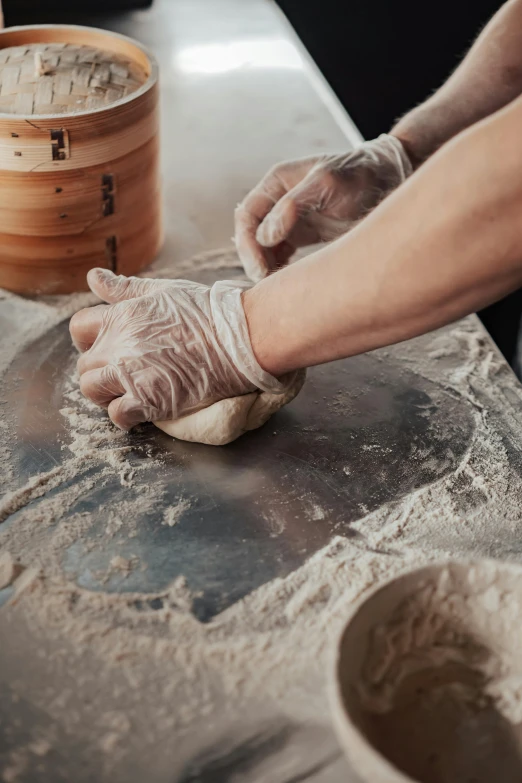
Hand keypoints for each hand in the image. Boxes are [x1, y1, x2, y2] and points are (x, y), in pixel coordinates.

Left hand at [69, 269, 286, 429]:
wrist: (237, 339)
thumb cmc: (207, 312)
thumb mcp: (163, 290)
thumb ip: (125, 288)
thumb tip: (93, 277)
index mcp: (122, 316)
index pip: (79, 327)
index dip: (88, 338)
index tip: (104, 345)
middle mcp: (119, 346)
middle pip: (83, 364)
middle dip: (97, 369)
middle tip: (119, 373)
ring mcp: (131, 375)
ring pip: (91, 390)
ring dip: (104, 394)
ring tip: (124, 393)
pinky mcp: (148, 401)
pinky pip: (117, 416)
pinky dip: (124, 417)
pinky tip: (138, 411)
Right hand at [234, 134, 411, 280]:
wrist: (393, 178)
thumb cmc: (362, 175)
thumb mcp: (328, 184)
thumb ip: (293, 207)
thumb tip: (264, 236)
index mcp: (278, 182)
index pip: (247, 215)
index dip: (247, 243)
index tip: (258, 267)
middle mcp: (279, 201)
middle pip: (252, 235)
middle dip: (254, 260)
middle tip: (265, 283)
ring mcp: (291, 220)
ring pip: (265, 248)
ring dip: (266, 267)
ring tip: (277, 288)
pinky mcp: (305, 235)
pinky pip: (282, 255)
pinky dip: (280, 270)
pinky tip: (288, 283)